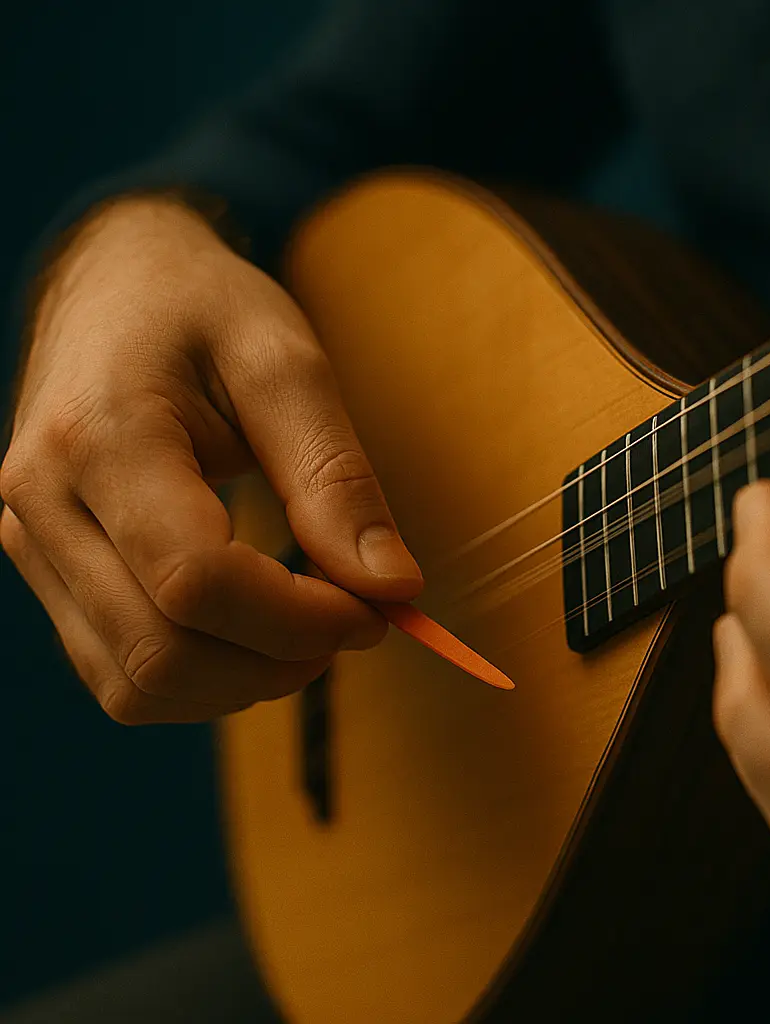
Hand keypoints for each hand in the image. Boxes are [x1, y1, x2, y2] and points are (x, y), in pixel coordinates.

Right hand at [1, 196, 421, 723]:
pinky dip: (204, 677)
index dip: (301, 620)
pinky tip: (257, 632)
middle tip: (356, 619)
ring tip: (310, 625)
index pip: (197, 582)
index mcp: (101, 438)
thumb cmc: (203, 310)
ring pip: (135, 685)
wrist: (115, 286)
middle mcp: (43, 505)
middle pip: (163, 652)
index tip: (378, 608)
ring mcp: (33, 546)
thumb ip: (336, 478)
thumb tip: (394, 586)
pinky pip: (120, 674)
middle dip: (280, 660)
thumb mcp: (286, 364)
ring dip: (243, 681)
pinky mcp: (50, 572)